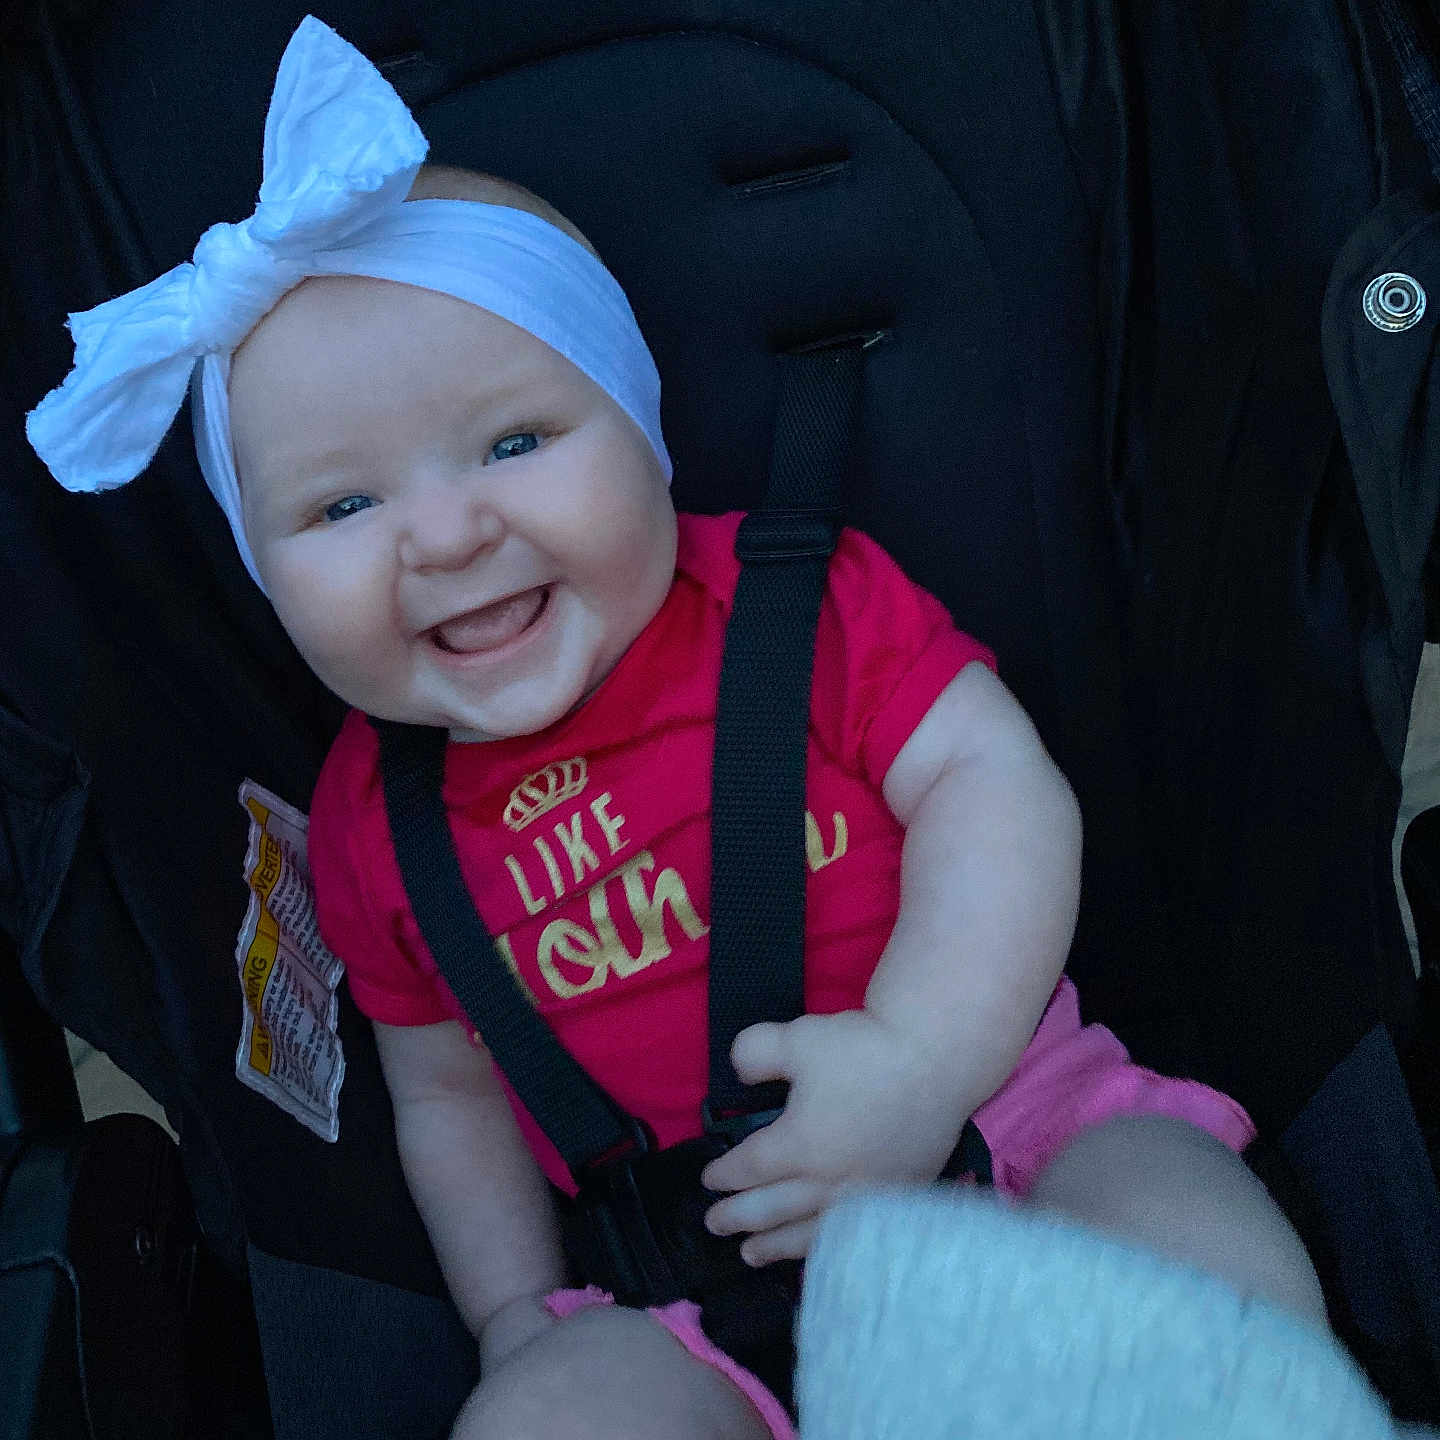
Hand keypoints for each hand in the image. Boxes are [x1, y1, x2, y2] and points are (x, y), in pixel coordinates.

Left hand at [700, 1008, 972, 1264]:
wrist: (936, 1059)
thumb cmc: (864, 1047)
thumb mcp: (796, 1038)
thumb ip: (753, 1053)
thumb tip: (739, 1074)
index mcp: (799, 1145)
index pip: (750, 1168)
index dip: (725, 1174)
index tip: (710, 1178)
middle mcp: (829, 1180)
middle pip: (772, 1209)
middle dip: (738, 1217)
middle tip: (715, 1224)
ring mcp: (865, 1195)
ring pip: (809, 1232)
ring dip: (775, 1245)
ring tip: (751, 1255)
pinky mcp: (897, 1197)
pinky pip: (852, 1235)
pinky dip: (825, 1247)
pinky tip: (816, 1249)